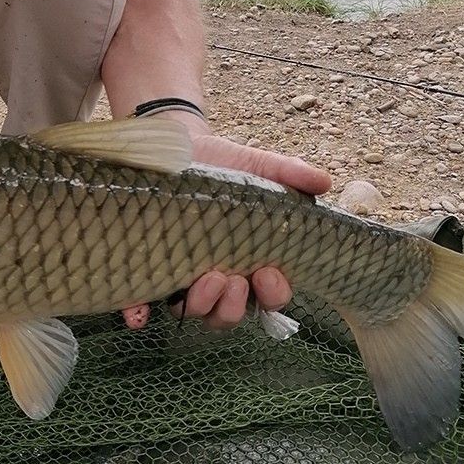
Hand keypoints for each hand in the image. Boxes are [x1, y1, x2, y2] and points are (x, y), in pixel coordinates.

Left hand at [121, 127, 331, 332]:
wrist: (175, 148)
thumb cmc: (223, 165)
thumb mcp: (257, 166)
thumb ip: (288, 174)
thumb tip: (324, 182)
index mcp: (250, 263)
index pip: (269, 297)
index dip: (274, 294)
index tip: (269, 273)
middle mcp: (218, 279)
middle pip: (230, 314)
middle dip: (234, 306)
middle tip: (232, 279)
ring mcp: (181, 279)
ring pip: (193, 312)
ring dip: (201, 305)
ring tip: (203, 279)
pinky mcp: (146, 272)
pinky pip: (139, 305)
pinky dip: (138, 313)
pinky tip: (140, 312)